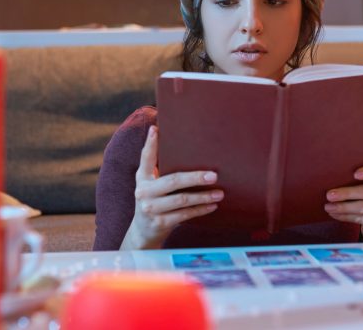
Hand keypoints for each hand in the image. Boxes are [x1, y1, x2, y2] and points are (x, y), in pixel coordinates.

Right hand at [121, 126, 222, 249]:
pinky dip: (200, 210)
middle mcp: (144, 191)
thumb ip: (161, 171)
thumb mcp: (152, 186)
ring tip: (219, 193)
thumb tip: (189, 152)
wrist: (142, 233)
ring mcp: (150, 208)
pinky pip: (184, 214)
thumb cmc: (155, 202)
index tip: (156, 129)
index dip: (150, 143)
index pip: (146, 158)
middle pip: (172, 180)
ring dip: (203, 196)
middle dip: (195, 177)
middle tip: (214, 175)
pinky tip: (212, 206)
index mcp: (142, 177)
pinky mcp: (159, 222)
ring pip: (181, 199)